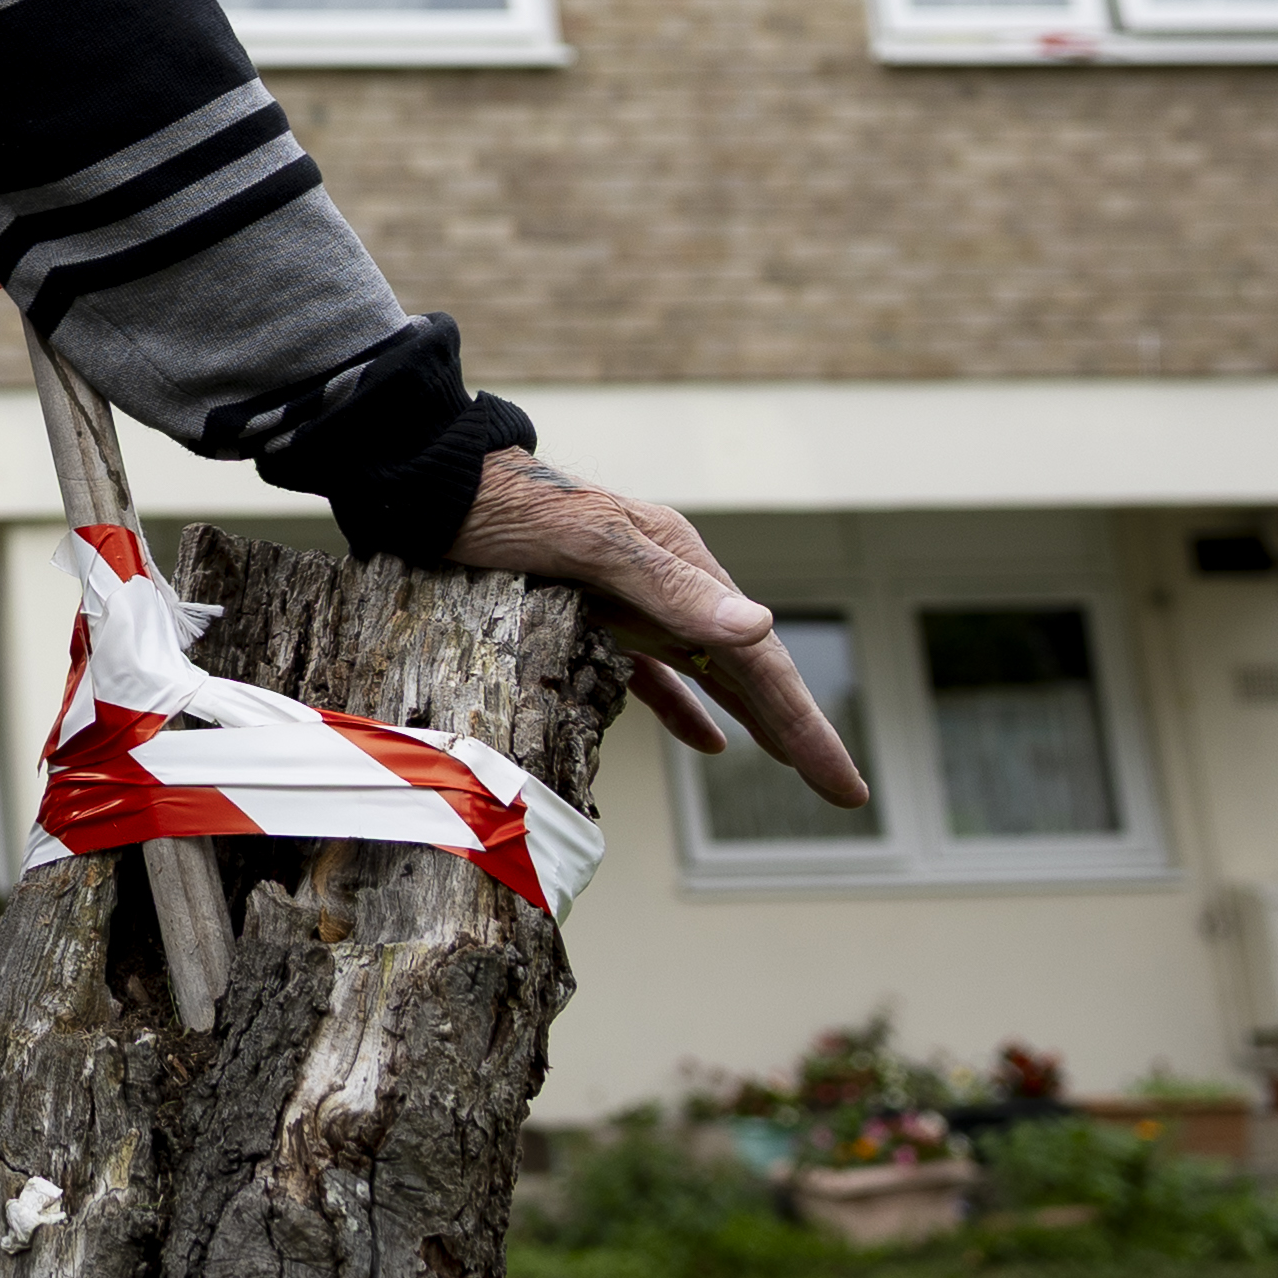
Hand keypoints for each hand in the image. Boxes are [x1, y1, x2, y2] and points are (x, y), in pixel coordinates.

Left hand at [447, 450, 868, 809]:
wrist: (431, 483)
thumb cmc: (503, 510)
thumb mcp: (588, 543)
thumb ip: (669, 586)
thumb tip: (761, 626)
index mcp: (680, 565)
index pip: (759, 659)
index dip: (805, 724)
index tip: (844, 783)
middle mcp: (667, 582)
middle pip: (747, 670)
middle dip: (799, 732)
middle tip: (847, 794)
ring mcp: (631, 598)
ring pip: (710, 672)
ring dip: (756, 721)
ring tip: (800, 768)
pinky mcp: (591, 612)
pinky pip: (656, 671)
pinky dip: (687, 708)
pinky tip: (709, 742)